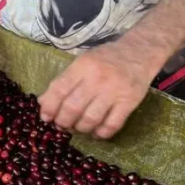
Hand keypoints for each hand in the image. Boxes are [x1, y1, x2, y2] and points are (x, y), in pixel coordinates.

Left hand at [38, 41, 159, 138]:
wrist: (140, 52)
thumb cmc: (107, 58)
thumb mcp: (82, 62)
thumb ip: (64, 80)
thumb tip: (43, 102)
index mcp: (83, 66)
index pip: (59, 90)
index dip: (49, 107)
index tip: (46, 117)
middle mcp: (97, 79)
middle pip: (72, 108)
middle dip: (63, 122)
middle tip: (62, 125)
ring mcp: (115, 92)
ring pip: (90, 120)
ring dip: (80, 129)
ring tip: (78, 128)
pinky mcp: (129, 103)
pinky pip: (111, 125)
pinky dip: (100, 133)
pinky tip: (96, 132)